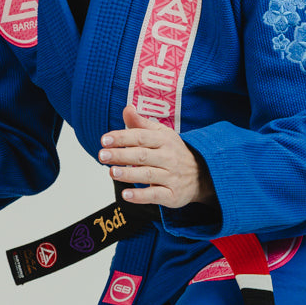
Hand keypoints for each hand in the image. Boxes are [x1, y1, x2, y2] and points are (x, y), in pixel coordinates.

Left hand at [98, 105, 215, 208]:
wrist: (202, 175)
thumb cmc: (174, 152)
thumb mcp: (161, 134)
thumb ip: (141, 124)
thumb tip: (127, 108)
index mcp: (164, 140)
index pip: (141, 137)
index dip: (122, 137)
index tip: (104, 140)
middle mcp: (169, 157)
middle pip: (142, 155)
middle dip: (121, 155)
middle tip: (102, 155)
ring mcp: (171, 176)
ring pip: (148, 174)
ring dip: (129, 174)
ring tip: (112, 172)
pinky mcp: (172, 194)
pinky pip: (155, 195)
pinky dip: (140, 196)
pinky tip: (126, 195)